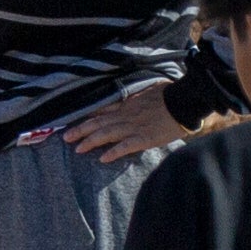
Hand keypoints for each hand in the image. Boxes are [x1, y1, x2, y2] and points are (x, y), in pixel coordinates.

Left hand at [56, 83, 186, 167]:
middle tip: (65, 138)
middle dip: (80, 130)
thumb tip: (128, 99)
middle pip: (99, 122)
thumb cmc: (169, 94)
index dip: (86, 117)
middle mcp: (127, 115)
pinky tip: (103, 158)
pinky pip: (126, 146)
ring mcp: (135, 127)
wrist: (185, 100)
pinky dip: (114, 151)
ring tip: (78, 149)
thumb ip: (135, 97)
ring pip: (107, 134)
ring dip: (91, 141)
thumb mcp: (147, 90)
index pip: (102, 110)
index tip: (72, 122)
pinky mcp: (145, 138)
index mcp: (128, 104)